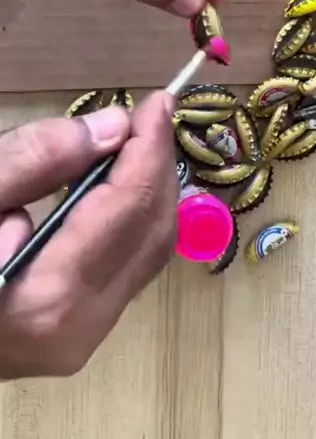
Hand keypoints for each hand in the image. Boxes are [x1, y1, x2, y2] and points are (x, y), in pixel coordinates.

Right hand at [0, 92, 177, 377]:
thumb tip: (112, 126)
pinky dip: (130, 220)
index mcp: (50, 298)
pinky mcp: (73, 336)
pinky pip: (126, 268)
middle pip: (152, 233)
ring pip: (146, 254)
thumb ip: (31, 161)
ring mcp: (78, 341)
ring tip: (136, 140)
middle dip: (157, 167)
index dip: (150, 148)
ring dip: (148, 191)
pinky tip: (114, 184)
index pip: (130, 208)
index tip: (157, 102)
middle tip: (150, 114)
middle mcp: (78, 331)